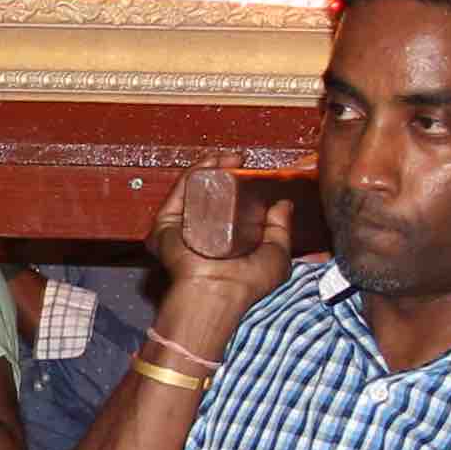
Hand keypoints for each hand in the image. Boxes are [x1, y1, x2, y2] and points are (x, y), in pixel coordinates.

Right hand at [146, 167, 296, 345]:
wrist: (217, 292)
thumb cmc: (244, 284)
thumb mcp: (276, 255)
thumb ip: (281, 230)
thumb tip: (283, 205)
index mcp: (224, 242)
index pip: (229, 208)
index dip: (240, 187)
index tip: (252, 173)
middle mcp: (201, 234)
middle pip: (210, 195)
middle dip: (225, 173)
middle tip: (239, 161)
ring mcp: (183, 227)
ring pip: (194, 189)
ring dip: (211, 168)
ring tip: (229, 158)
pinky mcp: (167, 223)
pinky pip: (180, 192)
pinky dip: (194, 173)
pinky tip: (210, 163)